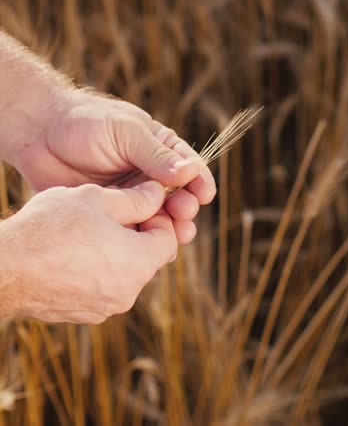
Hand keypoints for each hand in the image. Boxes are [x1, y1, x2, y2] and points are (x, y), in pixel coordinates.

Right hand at [0, 181, 179, 323]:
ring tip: (92, 233)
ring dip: (118, 253)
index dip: (159, 219)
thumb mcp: (98, 200)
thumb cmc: (51, 229)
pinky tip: (76, 254)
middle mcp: (129, 292)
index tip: (140, 207)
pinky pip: (105, 288)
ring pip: (126, 273)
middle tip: (115, 217)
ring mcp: (107, 307)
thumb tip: (158, 194)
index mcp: (139, 263)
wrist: (4, 269)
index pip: (169, 239)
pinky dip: (100, 271)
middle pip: (149, 258)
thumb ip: (136, 199)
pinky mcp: (85, 314)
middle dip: (139, 235)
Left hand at [12, 89, 215, 227]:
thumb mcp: (126, 132)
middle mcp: (150, 175)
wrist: (40, 135)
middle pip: (178, 196)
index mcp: (159, 150)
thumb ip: (156, 155)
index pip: (189, 167)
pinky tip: (153, 246)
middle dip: (186, 206)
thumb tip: (189, 172)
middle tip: (183, 212)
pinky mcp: (115, 213)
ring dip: (172, 226)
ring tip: (177, 234)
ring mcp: (133, 195)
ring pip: (160, 216)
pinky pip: (136, 228)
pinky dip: (146, 238)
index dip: (199, 181)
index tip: (204, 194)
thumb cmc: (86, 123)